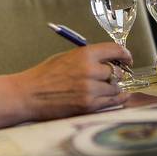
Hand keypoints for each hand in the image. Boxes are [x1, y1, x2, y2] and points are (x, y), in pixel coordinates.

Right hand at [14, 42, 132, 120]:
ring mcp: (91, 90)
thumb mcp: (66, 57)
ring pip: (116, 88)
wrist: (29, 94)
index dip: (124, 54)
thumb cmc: (45, 75)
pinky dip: (116, 99)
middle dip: (117, 73)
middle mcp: (90, 71)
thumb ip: (88, 58)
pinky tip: (118, 97)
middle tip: (114, 75)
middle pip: (117, 72)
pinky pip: (111, 102)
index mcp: (84, 54)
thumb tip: (108, 61)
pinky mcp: (88, 106)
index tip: (127, 58)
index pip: (114, 50)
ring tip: (111, 88)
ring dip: (116, 88)